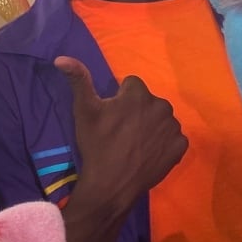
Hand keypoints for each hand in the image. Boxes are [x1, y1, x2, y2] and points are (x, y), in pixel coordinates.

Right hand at [55, 56, 186, 217]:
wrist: (111, 184)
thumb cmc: (96, 145)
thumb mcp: (84, 110)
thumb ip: (78, 79)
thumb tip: (61, 57)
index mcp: (139, 93)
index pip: (131, 85)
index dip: (119, 100)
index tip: (111, 117)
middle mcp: (162, 105)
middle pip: (148, 102)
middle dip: (137, 111)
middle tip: (122, 132)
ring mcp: (173, 128)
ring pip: (161, 119)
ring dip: (151, 126)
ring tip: (135, 144)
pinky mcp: (179, 147)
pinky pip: (173, 138)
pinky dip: (163, 143)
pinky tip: (148, 153)